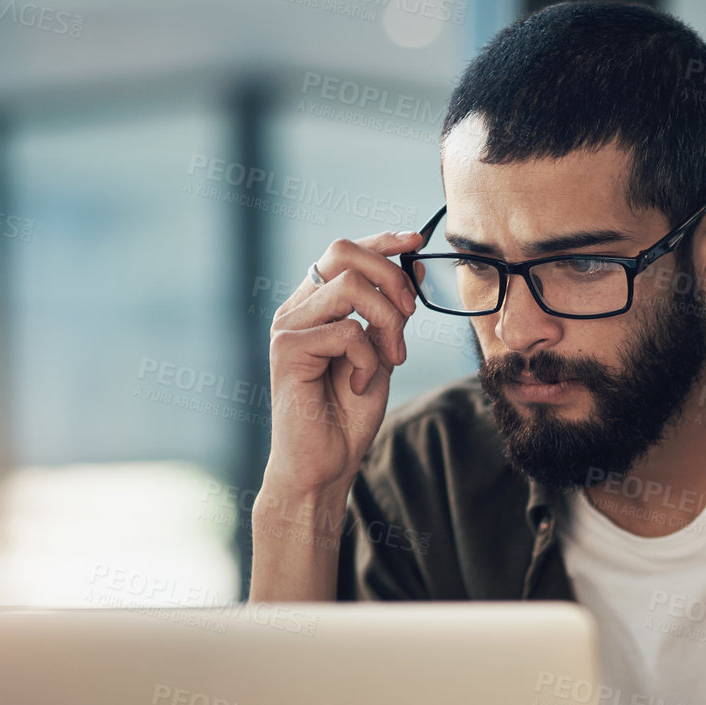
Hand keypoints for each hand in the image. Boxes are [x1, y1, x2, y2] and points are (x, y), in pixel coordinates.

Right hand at [264, 231, 424, 497]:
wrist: (324, 464)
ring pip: (350, 285)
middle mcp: (297, 308)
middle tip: (410, 316)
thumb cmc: (347, 414)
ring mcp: (288, 326)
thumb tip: (415, 268)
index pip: (344, 251)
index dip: (382, 240)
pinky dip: (366, 358)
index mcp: (316, 304)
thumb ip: (393, 314)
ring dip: (387, 320)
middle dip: (390, 277)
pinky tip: (360, 384)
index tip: (417, 241)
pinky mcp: (287, 349)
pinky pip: (345, 331)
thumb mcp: (381, 354)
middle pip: (343, 252)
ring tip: (392, 357)